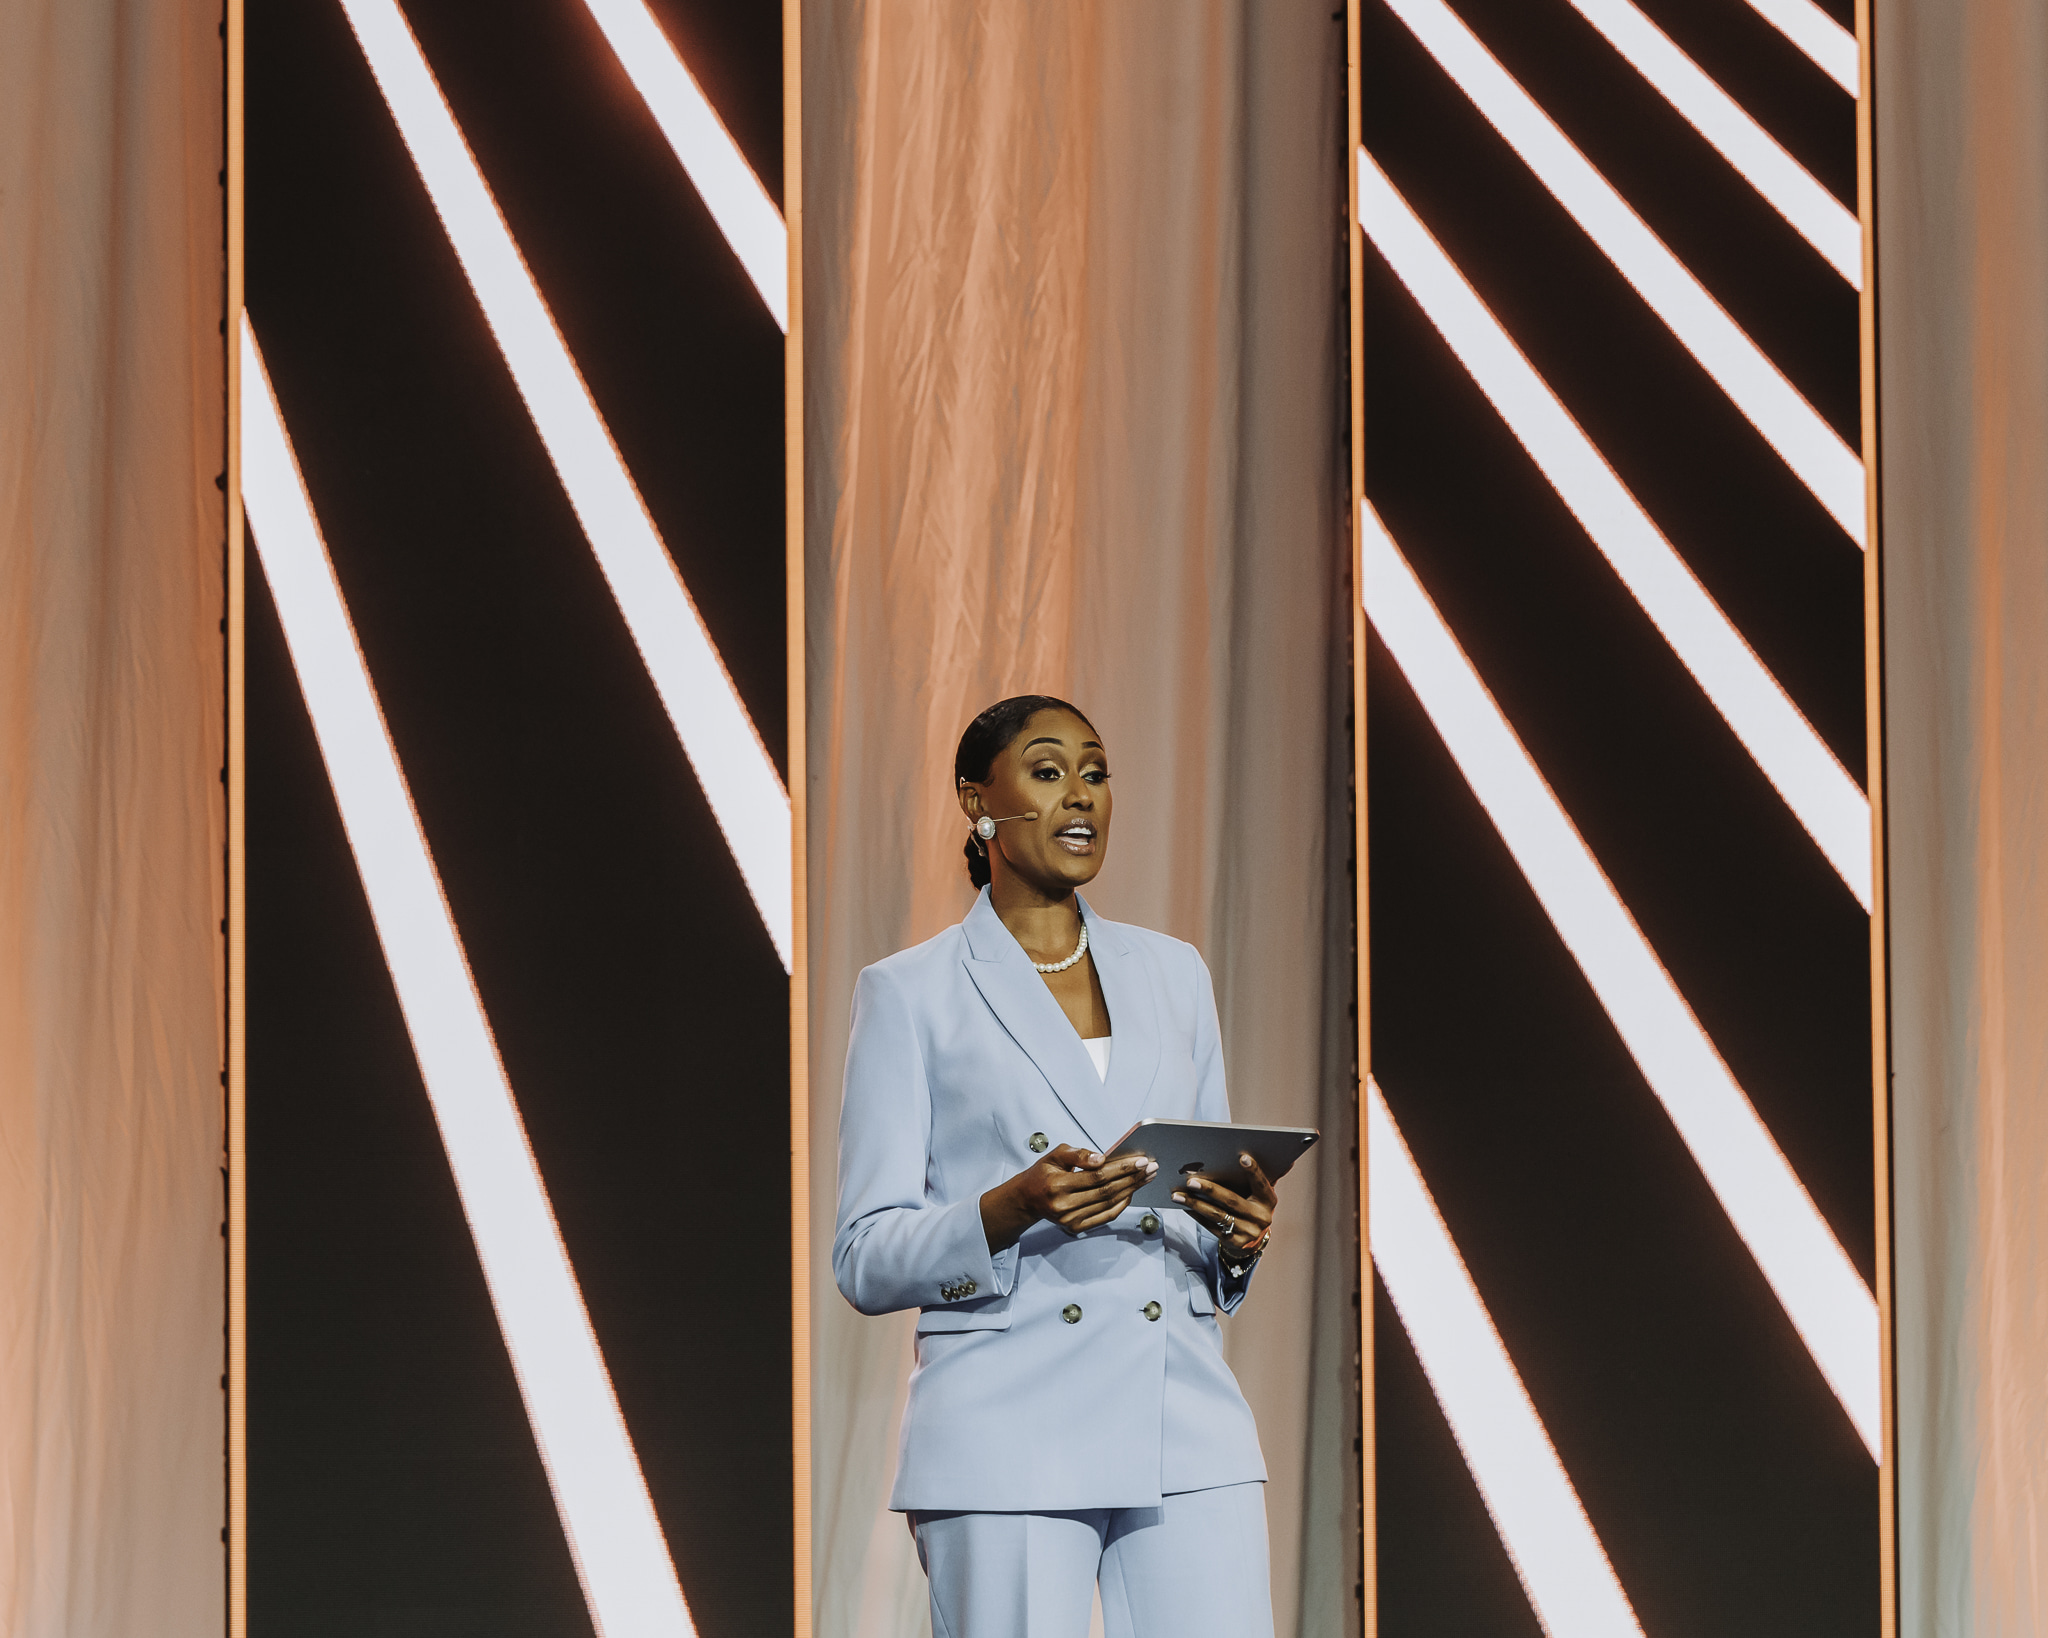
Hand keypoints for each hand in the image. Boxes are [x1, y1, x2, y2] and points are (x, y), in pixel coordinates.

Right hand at [981, 1145, 1158, 1252]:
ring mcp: (1070, 1220)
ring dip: (1131, 1189)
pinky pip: (1106, 1216)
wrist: (1028, 1198)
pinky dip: (1122, 1204)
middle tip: (1151, 1167)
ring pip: (1109, 1204)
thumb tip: (1102, 1158)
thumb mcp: (1055, 1155)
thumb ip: (1078, 1154)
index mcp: (1057, 1185)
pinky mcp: (1076, 1228)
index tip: (1141, 1160)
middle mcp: (1063, 1206)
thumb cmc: (1044, 1173)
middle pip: (1106, 1191)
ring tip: (1146, 1177)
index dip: (1121, 1168)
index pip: (1096, 1176)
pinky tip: (1132, 1192)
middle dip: (1132, 1178)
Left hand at [1172, 1151, 1277, 1260]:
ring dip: (1195, 1203)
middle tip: (1190, 1180)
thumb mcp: (1257, 1194)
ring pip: (1217, 1215)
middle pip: (1232, 1200)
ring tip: (1177, 1195)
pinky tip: (1184, 1206)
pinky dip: (1196, 1215)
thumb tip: (1234, 1159)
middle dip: (1209, 1190)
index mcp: (1268, 1200)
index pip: (1261, 1183)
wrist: (1254, 1239)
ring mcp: (1247, 1231)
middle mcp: (1260, 1217)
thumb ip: (1250, 1179)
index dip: (1253, 1171)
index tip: (1242, 1157)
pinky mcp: (1234, 1242)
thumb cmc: (1251, 1206)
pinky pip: (1211, 1227)